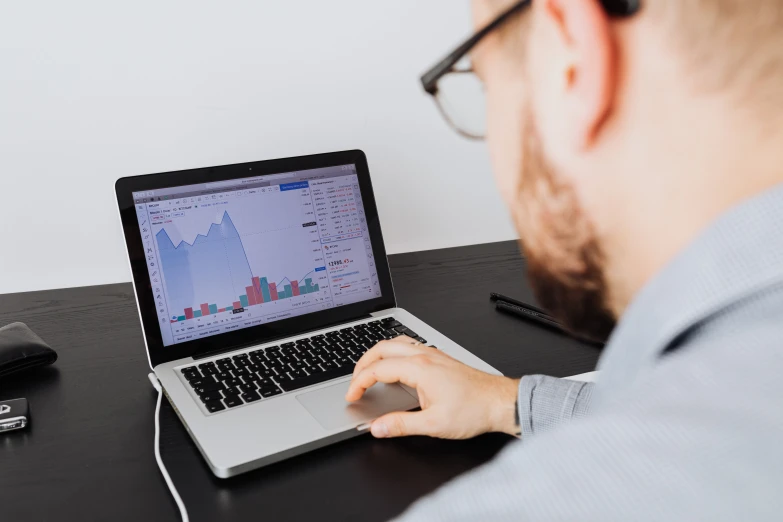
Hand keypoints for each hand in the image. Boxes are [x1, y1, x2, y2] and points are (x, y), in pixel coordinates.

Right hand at [345, 336, 519, 438]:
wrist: (499, 402)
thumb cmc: (473, 410)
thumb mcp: (434, 425)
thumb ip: (401, 425)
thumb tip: (377, 427)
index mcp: (419, 368)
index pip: (377, 369)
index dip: (359, 383)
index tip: (352, 396)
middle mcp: (424, 356)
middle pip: (382, 348)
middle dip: (362, 364)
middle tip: (353, 382)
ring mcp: (432, 354)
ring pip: (395, 343)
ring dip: (377, 355)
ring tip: (367, 370)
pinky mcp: (439, 358)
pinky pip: (408, 345)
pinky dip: (392, 353)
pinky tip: (394, 365)